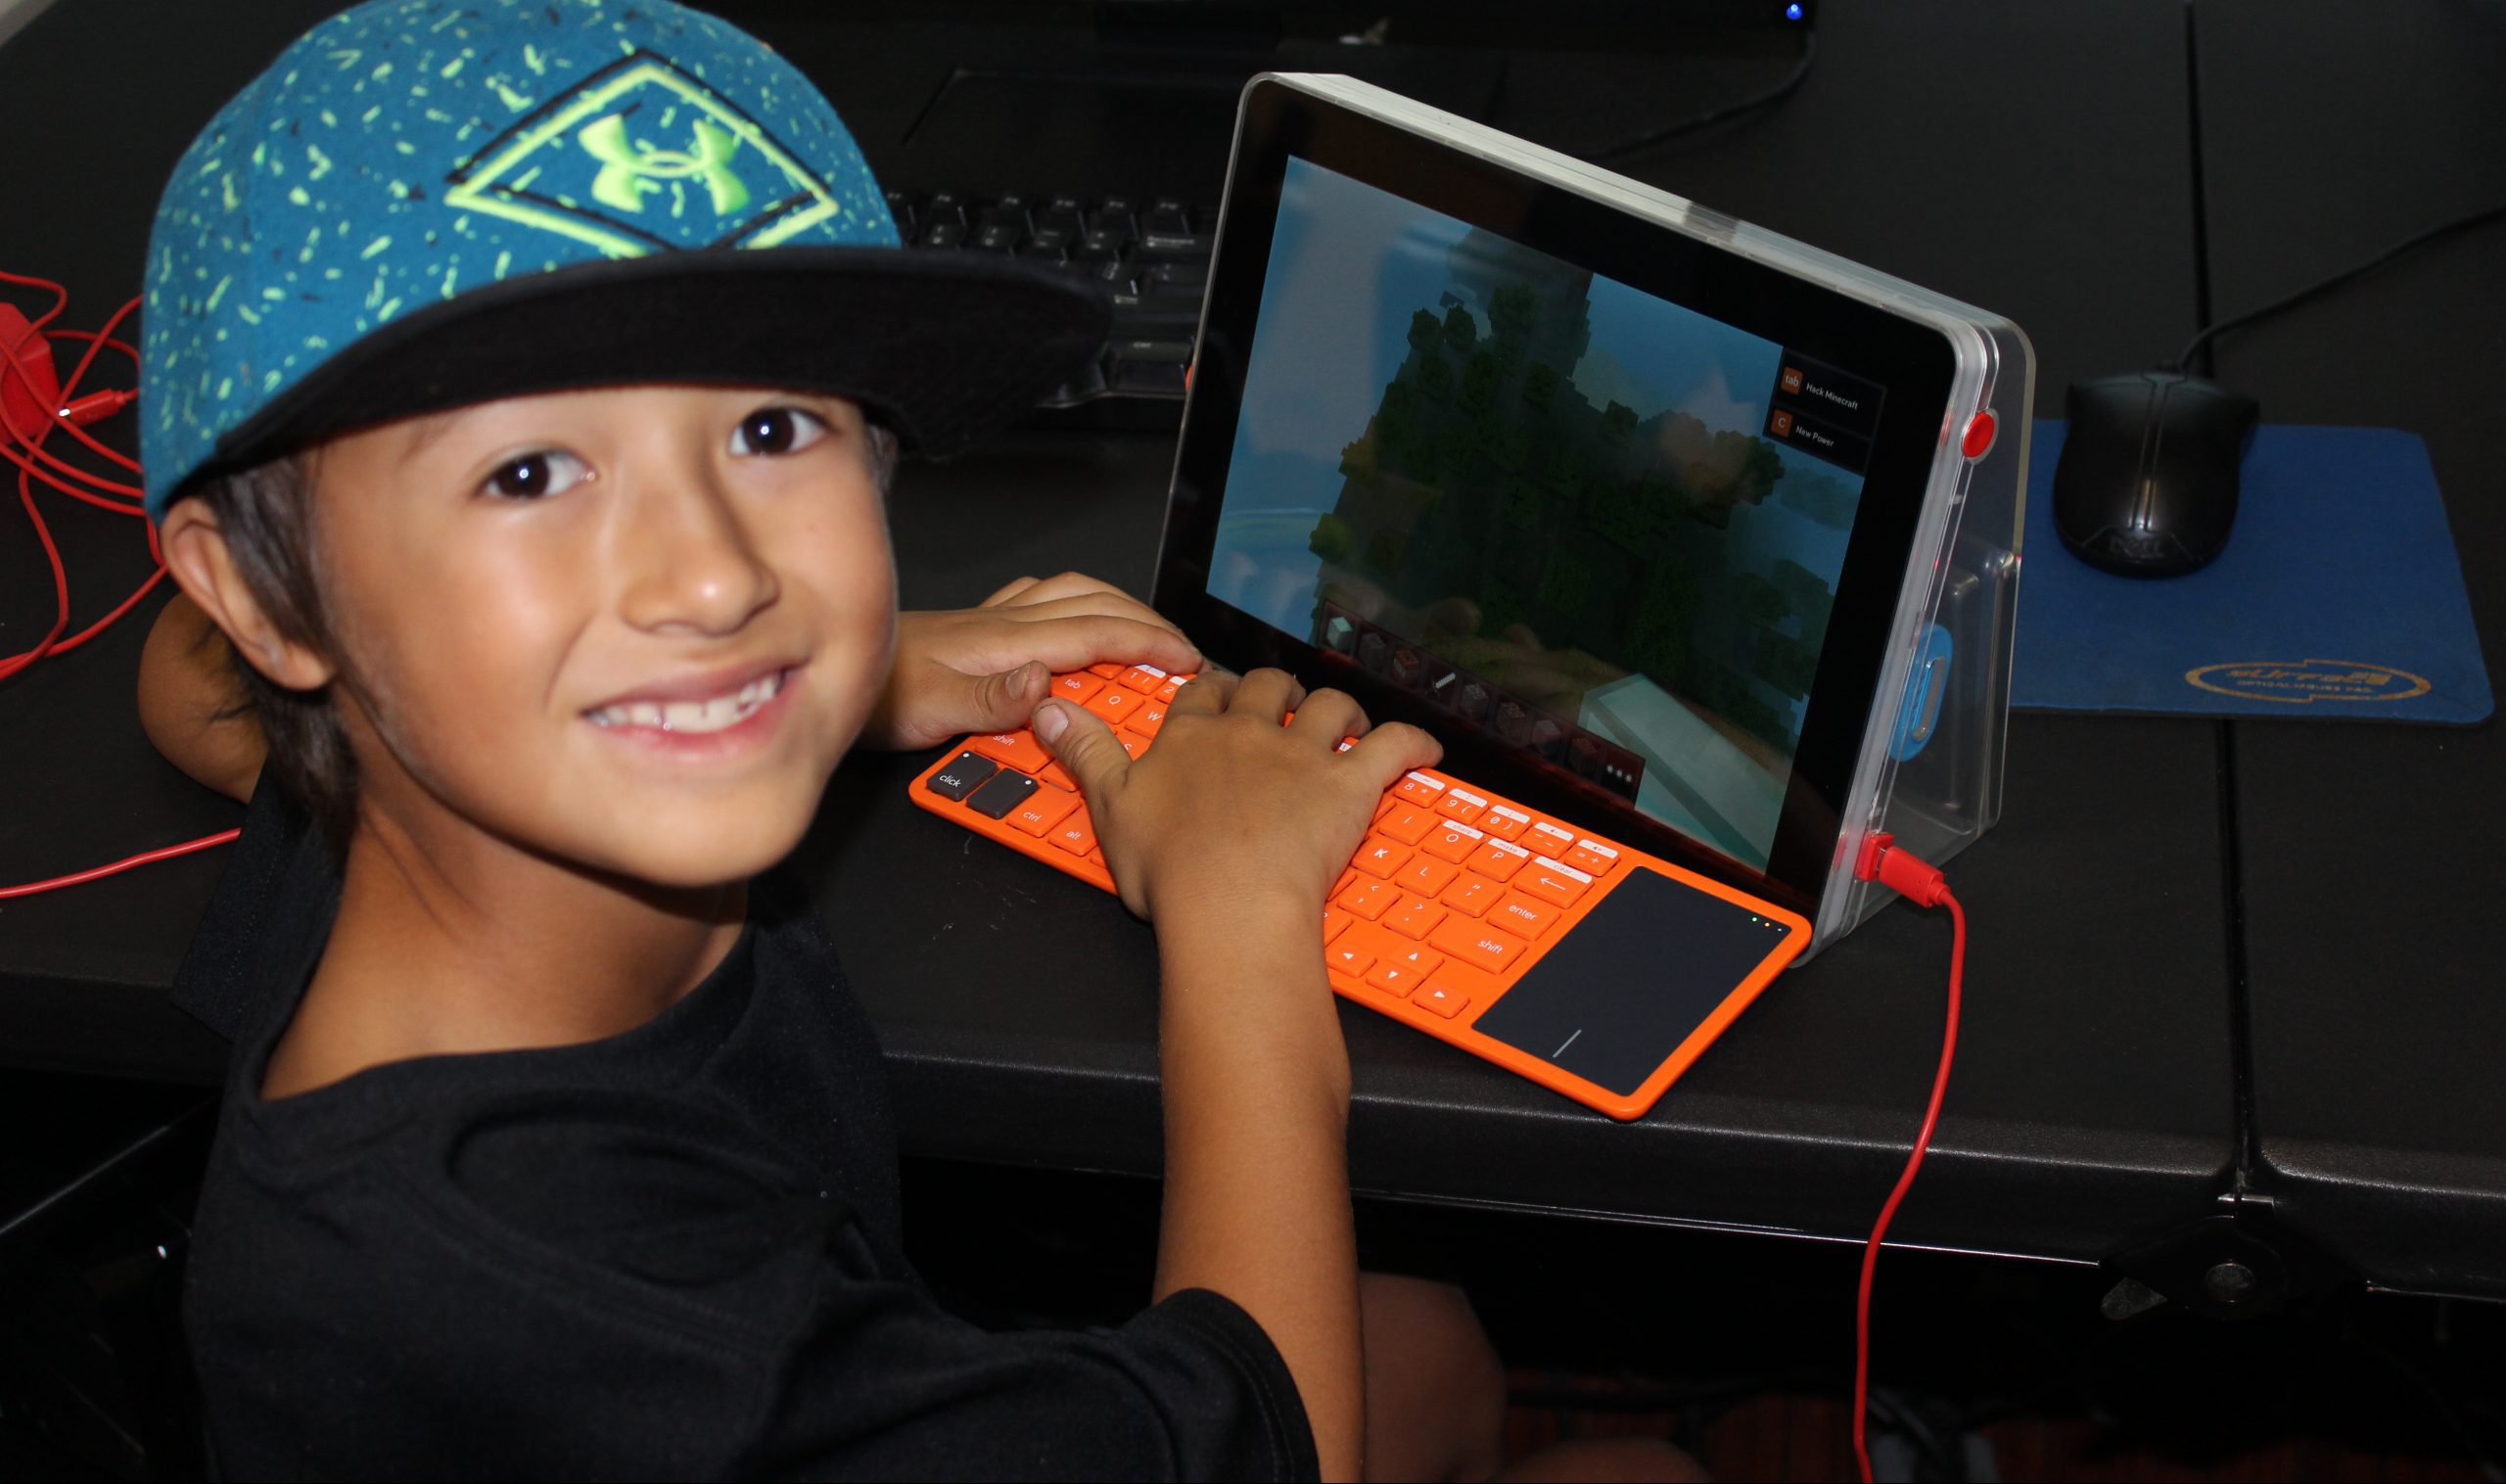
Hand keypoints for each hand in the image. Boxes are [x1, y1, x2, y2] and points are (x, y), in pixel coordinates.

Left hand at [863, 572, 1200, 749]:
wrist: (827, 668)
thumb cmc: (876, 697)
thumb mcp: (932, 710)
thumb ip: (992, 701)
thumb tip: (1047, 685)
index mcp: (1006, 642)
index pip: (1098, 632)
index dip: (1150, 642)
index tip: (1188, 658)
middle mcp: (1004, 623)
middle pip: (1096, 603)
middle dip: (1149, 620)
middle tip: (1182, 649)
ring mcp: (990, 620)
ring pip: (1073, 594)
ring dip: (1118, 606)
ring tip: (1145, 629)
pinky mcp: (974, 627)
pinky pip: (1042, 601)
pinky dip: (1077, 604)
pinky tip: (1074, 618)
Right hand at [1032, 667, 1441, 922]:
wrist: (1227, 905)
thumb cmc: (1169, 869)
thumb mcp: (1107, 805)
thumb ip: (1082, 750)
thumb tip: (1047, 706)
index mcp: (1190, 739)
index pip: (1201, 695)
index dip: (1211, 691)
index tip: (1216, 694)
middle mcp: (1247, 736)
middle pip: (1265, 687)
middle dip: (1274, 688)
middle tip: (1279, 702)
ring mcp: (1302, 757)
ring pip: (1326, 705)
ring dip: (1337, 707)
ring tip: (1342, 718)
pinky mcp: (1348, 784)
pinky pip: (1390, 747)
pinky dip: (1412, 743)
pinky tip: (1424, 748)